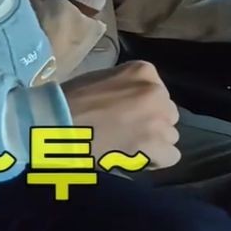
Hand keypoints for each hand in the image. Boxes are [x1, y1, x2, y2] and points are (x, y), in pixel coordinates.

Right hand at [61, 61, 179, 169]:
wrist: (60, 123)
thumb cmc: (72, 100)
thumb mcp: (102, 79)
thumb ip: (124, 87)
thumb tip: (132, 104)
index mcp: (143, 71)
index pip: (157, 92)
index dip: (141, 106)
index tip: (122, 113)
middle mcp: (157, 92)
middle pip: (167, 113)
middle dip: (152, 122)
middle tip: (125, 130)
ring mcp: (159, 119)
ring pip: (170, 135)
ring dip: (152, 141)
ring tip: (127, 145)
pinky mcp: (157, 144)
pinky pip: (171, 156)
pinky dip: (155, 160)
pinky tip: (134, 156)